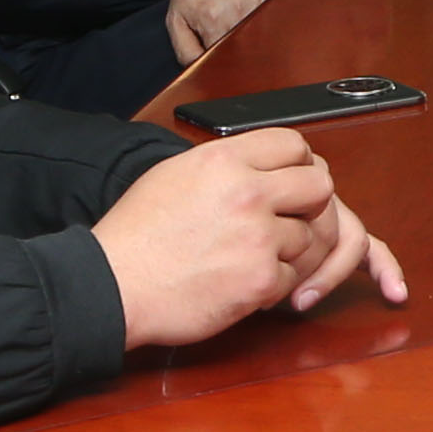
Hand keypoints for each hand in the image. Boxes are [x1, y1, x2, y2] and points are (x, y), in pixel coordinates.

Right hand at [91, 128, 408, 349]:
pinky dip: (272, 287)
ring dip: (289, 253)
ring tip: (254, 259)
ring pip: (310, 238)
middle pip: (320, 187)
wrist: (112, 285)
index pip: (295, 144)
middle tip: (290, 223)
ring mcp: (257, 236)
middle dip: (310, 207)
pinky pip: (293, 278)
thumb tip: (264, 165)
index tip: (291, 184)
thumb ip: (226, 165)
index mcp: (224, 160)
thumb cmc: (136, 234)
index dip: (300, 165)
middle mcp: (247, 192)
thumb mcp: (175, 173)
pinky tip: (241, 284)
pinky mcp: (260, 280)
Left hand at [167, 0, 276, 65]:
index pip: (225, 59)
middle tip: (234, 51)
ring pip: (265, 36)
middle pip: (248, 50)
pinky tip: (259, 22)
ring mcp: (261, 0)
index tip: (222, 65)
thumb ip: (185, 51)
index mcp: (214, 19)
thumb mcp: (176, 19)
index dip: (224, 67)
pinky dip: (269, 25)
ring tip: (247, 36)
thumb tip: (199, 72)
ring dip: (257, 41)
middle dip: (242, 56)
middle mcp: (240, 10)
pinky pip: (276, 19)